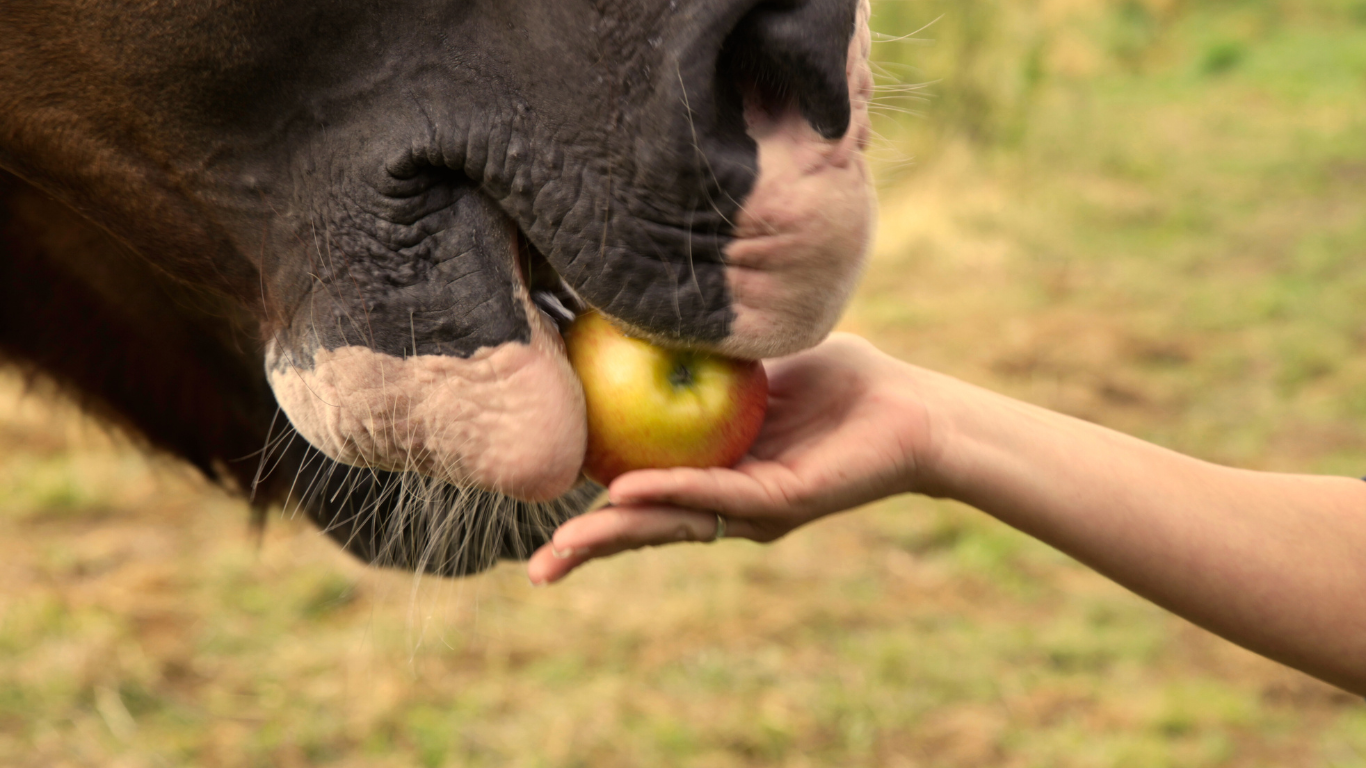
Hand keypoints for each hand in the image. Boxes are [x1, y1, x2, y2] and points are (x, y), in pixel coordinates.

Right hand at [527, 333, 936, 583]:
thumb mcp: (759, 365)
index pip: (646, 498)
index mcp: (718, 473)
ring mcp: (755, 507)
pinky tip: (627, 493)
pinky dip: (670, 492)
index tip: (546, 510)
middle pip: (650, 528)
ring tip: (563, 551)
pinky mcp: (783, 501)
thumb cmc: (842, 382)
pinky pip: (717, 495)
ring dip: (617, 536)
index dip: (598, 508)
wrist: (912, 404)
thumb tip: (646, 326)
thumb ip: (707, 362)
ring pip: (674, 524)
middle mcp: (731, 502)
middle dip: (593, 549)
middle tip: (542, 570)